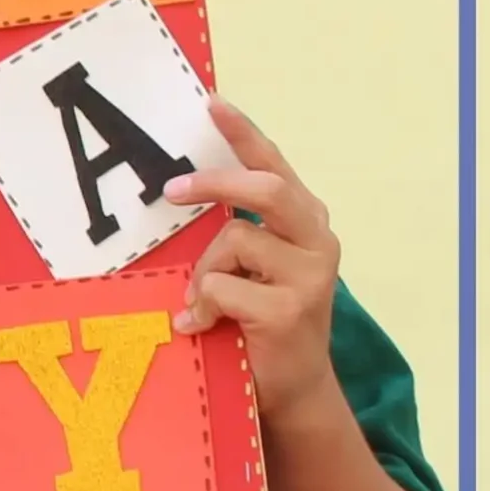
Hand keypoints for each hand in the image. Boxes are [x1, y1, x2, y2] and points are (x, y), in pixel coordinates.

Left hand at [165, 101, 342, 424]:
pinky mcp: (292, 309)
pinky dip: (202, 306)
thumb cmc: (258, 320)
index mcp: (303, 220)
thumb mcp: (246, 268)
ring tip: (199, 303)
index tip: (210, 103)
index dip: (243, 133)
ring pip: (236, 240)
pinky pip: (225, 288)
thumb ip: (229, 232)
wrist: (290, 387)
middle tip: (172, 190)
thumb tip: (176, 193)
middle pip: (267, 188)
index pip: (273, 165)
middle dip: (216, 182)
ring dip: (204, 272)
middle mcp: (317, 238)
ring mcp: (310, 274)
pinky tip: (201, 326)